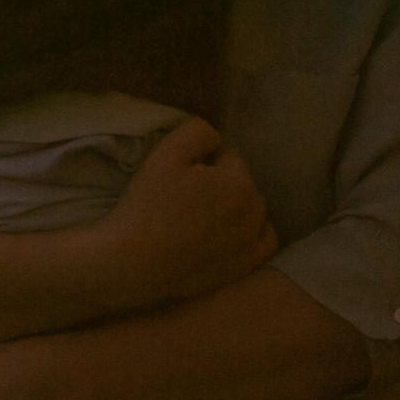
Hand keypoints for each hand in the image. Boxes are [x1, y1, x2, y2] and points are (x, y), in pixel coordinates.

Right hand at [100, 120, 275, 307]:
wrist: (134, 262)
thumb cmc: (147, 206)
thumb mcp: (165, 154)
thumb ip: (197, 132)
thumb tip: (216, 139)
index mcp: (238, 184)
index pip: (229, 156)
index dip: (203, 157)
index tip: (179, 169)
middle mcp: (253, 214)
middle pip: (243, 183)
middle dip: (223, 180)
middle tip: (188, 190)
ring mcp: (251, 244)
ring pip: (255, 210)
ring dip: (237, 204)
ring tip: (203, 210)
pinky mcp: (244, 267)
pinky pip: (265, 242)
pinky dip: (255, 231)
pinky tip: (232, 230)